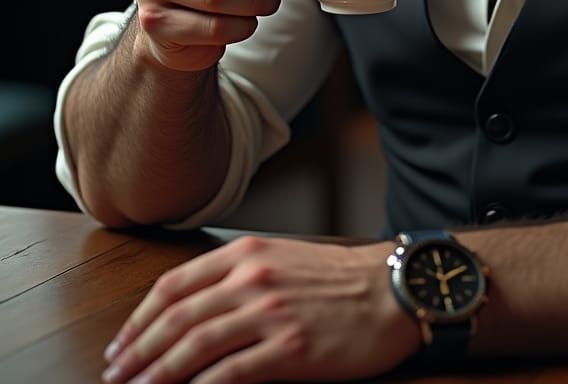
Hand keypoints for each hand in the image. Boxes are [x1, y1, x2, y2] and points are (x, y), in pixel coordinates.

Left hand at [101, 236, 420, 383]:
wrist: (394, 290)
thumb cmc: (343, 279)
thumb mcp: (285, 259)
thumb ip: (241, 277)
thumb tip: (194, 311)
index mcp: (249, 254)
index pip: (175, 284)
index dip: (139, 317)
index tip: (121, 342)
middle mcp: (253, 279)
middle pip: (176, 318)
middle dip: (137, 351)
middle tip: (115, 375)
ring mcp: (270, 313)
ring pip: (193, 346)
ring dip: (156, 374)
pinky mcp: (288, 348)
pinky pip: (228, 374)